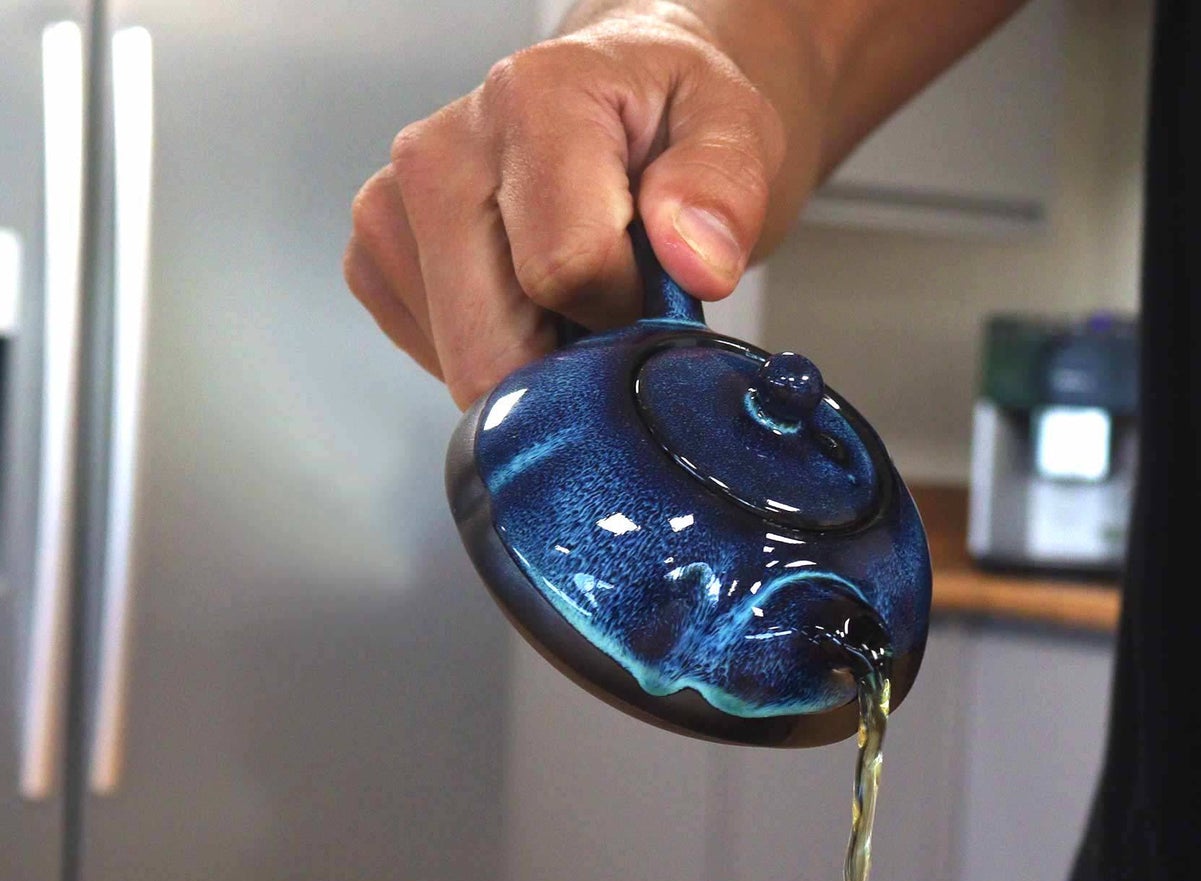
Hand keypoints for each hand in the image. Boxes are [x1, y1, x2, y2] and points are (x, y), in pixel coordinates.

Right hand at [344, 5, 818, 410]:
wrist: (617, 107)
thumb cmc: (668, 121)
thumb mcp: (735, 130)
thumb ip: (725, 187)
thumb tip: (698, 259)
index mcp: (530, 102)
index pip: (565, 271)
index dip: (624, 314)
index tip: (650, 287)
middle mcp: (439, 153)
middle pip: (494, 348)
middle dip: (569, 363)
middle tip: (613, 308)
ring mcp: (392, 212)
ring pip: (465, 369)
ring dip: (534, 363)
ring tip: (573, 295)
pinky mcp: (376, 263)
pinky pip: (437, 364)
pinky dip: (496, 356)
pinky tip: (527, 305)